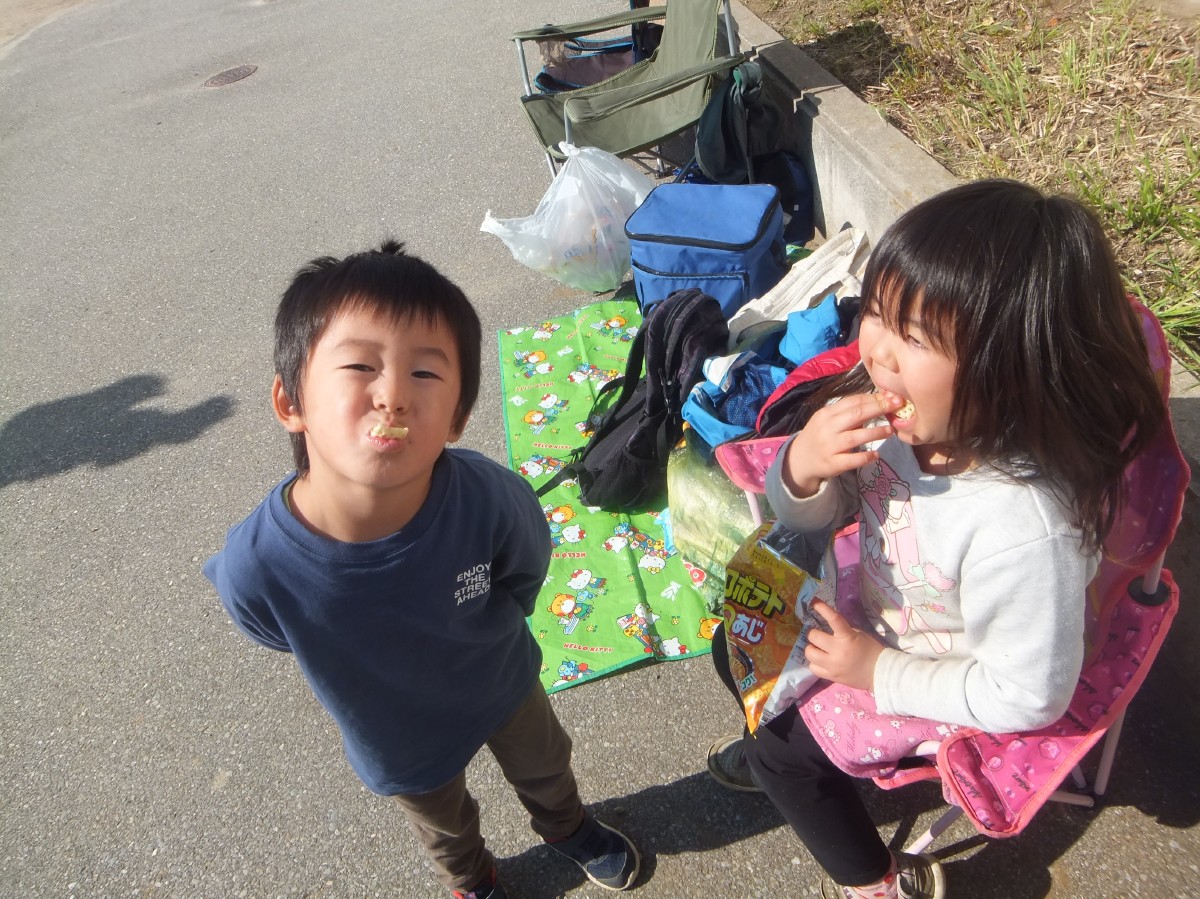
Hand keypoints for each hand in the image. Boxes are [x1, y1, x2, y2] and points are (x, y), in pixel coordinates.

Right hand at [781, 392, 899, 496]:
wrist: (800, 459)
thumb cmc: (819, 435)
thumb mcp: (828, 420)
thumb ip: (848, 413)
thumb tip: (879, 403)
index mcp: (826, 413)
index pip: (852, 401)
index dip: (874, 398)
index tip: (892, 396)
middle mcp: (827, 428)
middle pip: (855, 415)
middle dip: (878, 408)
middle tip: (896, 406)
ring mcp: (829, 446)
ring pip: (854, 437)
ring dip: (875, 432)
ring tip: (890, 430)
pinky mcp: (832, 464)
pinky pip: (851, 460)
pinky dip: (865, 457)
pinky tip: (876, 455)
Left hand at [804, 600, 884, 691]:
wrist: (880, 672)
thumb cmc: (871, 650)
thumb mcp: (859, 635)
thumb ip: (843, 631)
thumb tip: (826, 626)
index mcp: (847, 637)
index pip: (833, 619)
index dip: (822, 608)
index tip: (813, 602)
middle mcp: (838, 651)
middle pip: (813, 637)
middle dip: (814, 634)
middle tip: (818, 635)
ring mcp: (833, 665)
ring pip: (809, 653)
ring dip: (812, 648)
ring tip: (817, 648)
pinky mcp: (831, 676)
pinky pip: (813, 668)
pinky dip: (815, 663)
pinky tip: (820, 661)